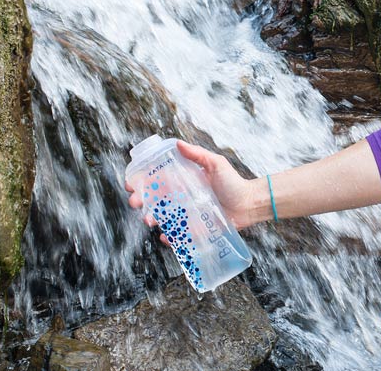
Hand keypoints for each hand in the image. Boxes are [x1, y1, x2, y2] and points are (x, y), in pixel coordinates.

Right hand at [125, 140, 258, 244]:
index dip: (142, 182)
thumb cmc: (233, 183)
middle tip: (135, 203)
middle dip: (141, 201)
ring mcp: (188, 214)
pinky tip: (165, 236)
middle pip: (156, 200)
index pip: (158, 180)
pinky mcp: (196, 229)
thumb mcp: (216, 164)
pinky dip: (170, 237)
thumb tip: (177, 143)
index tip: (130, 184)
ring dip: (152, 219)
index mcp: (184, 181)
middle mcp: (183, 197)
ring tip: (150, 220)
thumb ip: (198, 154)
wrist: (249, 204)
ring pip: (163, 217)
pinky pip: (179, 235)